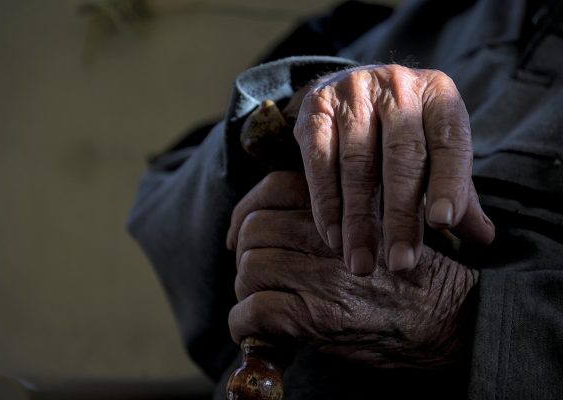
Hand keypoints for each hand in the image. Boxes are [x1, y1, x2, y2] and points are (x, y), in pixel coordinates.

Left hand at [227, 172, 478, 367]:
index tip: (240, 235)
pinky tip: (260, 334)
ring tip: (264, 306)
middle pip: (255, 231)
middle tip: (258, 277)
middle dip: (247, 256)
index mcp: (346, 201)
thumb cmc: (416, 270)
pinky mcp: (318, 317)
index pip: (271, 190)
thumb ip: (341, 208)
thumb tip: (279, 214)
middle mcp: (332, 232)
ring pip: (250, 270)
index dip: (245, 212)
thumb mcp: (385, 219)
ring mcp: (323, 275)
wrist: (454, 318)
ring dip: (247, 292)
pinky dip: (246, 325)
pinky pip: (254, 313)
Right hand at [292, 64, 493, 273]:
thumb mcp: (434, 150)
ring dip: (359, 220)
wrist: (347, 88)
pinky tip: (334, 237)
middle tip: (400, 262)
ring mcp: (352, 93)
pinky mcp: (315, 108)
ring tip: (361, 263)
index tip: (443, 224)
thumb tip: (484, 238)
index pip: (448, 141)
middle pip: (401, 156)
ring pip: (357, 163)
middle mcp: (396, 86)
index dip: (448, 182)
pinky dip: (326, 203)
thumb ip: (458, 191)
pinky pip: (319, 162)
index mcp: (438, 93)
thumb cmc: (400, 130)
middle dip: (400, 215)